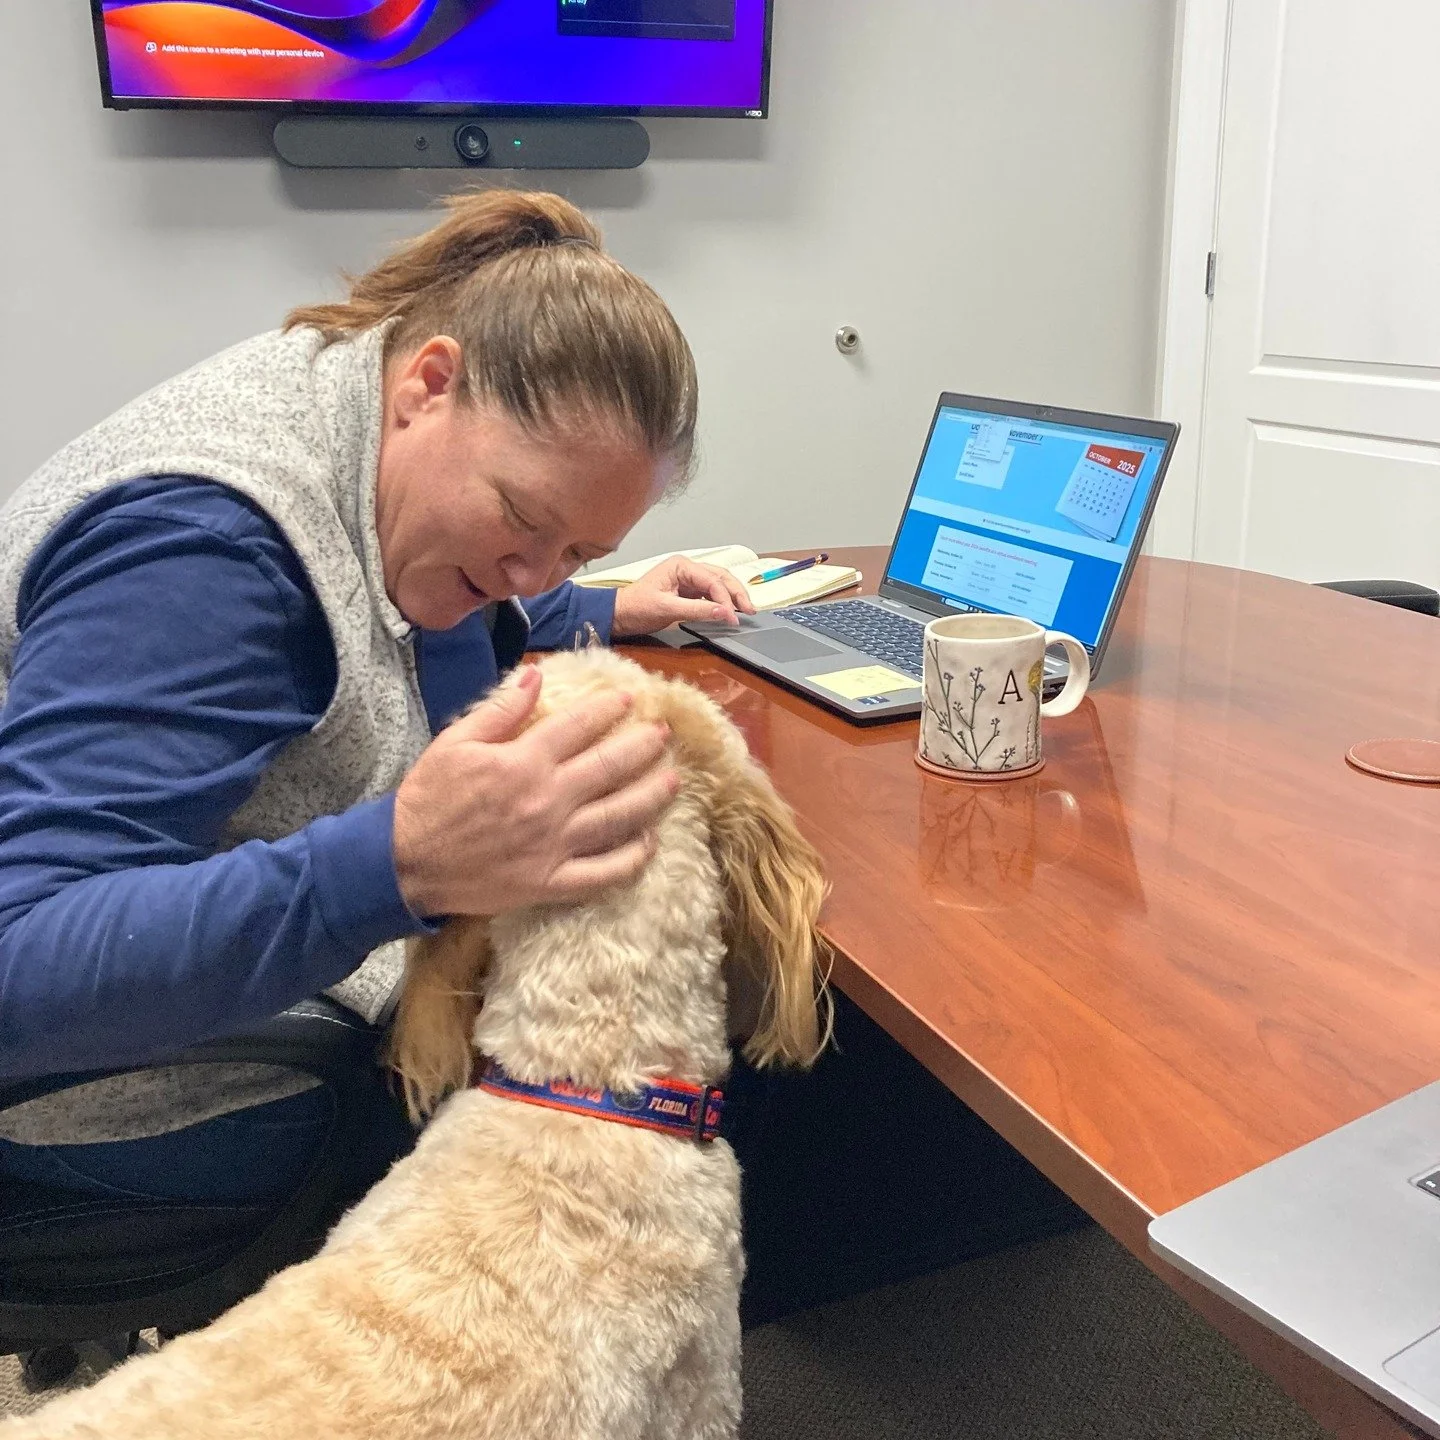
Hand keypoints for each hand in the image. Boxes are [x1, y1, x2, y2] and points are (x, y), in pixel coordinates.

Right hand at [392, 667, 677, 916]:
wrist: (405, 862)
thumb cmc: (428, 797)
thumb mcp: (455, 741)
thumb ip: (499, 710)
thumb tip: (535, 677)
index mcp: (523, 762)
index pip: (580, 727)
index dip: (609, 709)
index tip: (630, 698)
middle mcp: (547, 800)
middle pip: (611, 768)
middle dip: (644, 747)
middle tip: (664, 734)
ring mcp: (554, 844)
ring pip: (619, 817)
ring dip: (652, 796)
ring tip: (673, 780)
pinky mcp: (552, 882)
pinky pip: (605, 872)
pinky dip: (633, 858)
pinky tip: (649, 841)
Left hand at [611, 556, 756, 636]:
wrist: (619, 615)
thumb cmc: (636, 608)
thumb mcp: (667, 609)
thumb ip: (697, 610)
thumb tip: (724, 612)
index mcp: (681, 566)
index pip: (712, 580)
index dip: (725, 599)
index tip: (732, 616)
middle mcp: (687, 569)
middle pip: (720, 578)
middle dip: (736, 593)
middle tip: (750, 610)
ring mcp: (688, 580)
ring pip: (718, 585)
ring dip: (732, 597)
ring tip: (745, 610)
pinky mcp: (687, 592)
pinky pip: (710, 595)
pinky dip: (721, 603)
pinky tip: (729, 612)